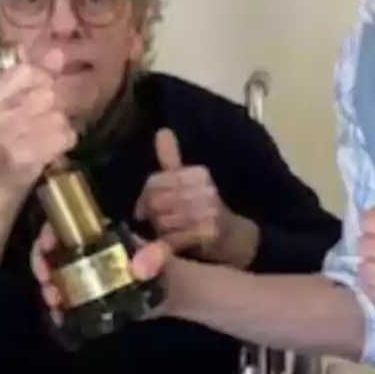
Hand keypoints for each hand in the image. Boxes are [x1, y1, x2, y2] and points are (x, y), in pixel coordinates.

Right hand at [0, 47, 76, 265]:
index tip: (44, 98)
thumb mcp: (0, 114)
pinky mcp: (24, 159)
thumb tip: (58, 50)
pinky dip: (64, 144)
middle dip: (56, 109)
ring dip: (61, 129)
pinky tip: (51, 154)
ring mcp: (6, 139)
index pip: (28, 71)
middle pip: (48, 93)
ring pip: (59, 116)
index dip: (45, 82)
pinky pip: (63, 137)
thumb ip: (25, 82)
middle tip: (46, 125)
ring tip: (46, 141)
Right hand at [31, 222, 171, 322]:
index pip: (65, 225)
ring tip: (54, 300)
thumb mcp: (162, 253)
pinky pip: (65, 302)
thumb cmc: (163, 265)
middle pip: (52, 251)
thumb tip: (139, 269)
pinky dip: (57, 309)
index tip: (47, 245)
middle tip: (46, 280)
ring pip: (54, 276)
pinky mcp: (87, 300)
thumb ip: (156, 255)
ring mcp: (84, 277)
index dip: (49, 232)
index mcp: (98, 236)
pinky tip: (58, 316)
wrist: (171, 293)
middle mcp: (85, 253)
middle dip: (41, 263)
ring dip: (47, 287)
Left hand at [134, 129, 257, 266]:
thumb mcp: (187, 181)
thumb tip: (162, 130)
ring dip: (160, 230)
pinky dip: (168, 243)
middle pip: (157, 201)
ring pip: (164, 220)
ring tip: (167, 231)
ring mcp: (209, 211)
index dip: (144, 196)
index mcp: (199, 174)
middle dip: (152, 214)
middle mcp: (206, 189)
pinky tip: (171, 242)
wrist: (232, 237)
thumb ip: (171, 159)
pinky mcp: (209, 233)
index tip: (142, 208)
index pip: (155, 181)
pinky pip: (174, 238)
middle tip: (154, 222)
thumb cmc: (203, 207)